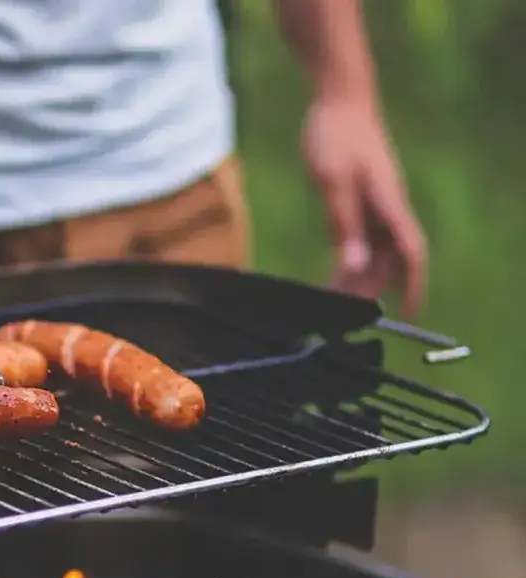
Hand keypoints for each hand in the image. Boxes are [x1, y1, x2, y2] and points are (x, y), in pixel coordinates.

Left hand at [302, 96, 426, 317]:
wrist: (339, 98)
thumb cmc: (336, 134)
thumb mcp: (332, 182)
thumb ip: (343, 224)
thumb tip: (355, 265)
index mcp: (389, 203)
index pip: (411, 252)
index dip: (413, 284)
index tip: (407, 312)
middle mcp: (390, 207)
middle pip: (390, 260)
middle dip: (371, 289)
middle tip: (340, 312)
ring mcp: (378, 203)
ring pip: (376, 252)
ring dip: (358, 276)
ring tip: (331, 297)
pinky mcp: (365, 198)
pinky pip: (364, 237)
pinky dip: (351, 257)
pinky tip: (334, 272)